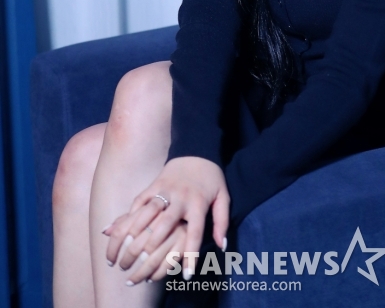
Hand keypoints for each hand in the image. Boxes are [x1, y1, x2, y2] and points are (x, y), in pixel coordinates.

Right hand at [103, 156, 229, 283]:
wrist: (198, 149)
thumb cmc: (211, 179)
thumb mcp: (223, 197)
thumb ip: (222, 222)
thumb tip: (221, 246)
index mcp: (198, 203)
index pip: (194, 233)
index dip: (191, 256)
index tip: (186, 276)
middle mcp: (180, 197)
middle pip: (166, 224)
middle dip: (154, 247)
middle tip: (143, 267)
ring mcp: (165, 189)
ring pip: (148, 212)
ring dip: (135, 232)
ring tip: (126, 251)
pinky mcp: (154, 184)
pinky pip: (140, 200)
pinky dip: (130, 215)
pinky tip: (120, 230)